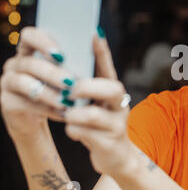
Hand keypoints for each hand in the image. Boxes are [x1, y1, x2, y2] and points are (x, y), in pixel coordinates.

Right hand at [0, 27, 75, 140]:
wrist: (50, 117)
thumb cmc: (66, 88)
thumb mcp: (74, 72)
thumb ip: (81, 55)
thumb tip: (97, 35)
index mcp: (31, 50)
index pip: (30, 36)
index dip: (43, 42)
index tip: (61, 55)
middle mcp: (16, 63)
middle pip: (29, 63)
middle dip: (51, 73)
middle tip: (70, 81)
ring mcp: (8, 82)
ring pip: (24, 83)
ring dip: (48, 92)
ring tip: (67, 101)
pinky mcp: (7, 102)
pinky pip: (25, 103)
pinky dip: (46, 108)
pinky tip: (63, 112)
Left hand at [63, 33, 134, 175]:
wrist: (116, 157)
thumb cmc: (100, 125)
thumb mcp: (97, 104)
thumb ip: (87, 87)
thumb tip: (66, 65)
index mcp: (115, 92)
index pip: (109, 68)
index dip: (102, 51)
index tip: (94, 32)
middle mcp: (121, 105)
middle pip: (112, 88)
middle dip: (87, 87)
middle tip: (70, 89)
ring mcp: (117, 125)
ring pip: (94, 114)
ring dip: (74, 114)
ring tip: (68, 115)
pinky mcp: (109, 143)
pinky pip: (83, 133)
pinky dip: (72, 130)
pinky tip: (73, 131)